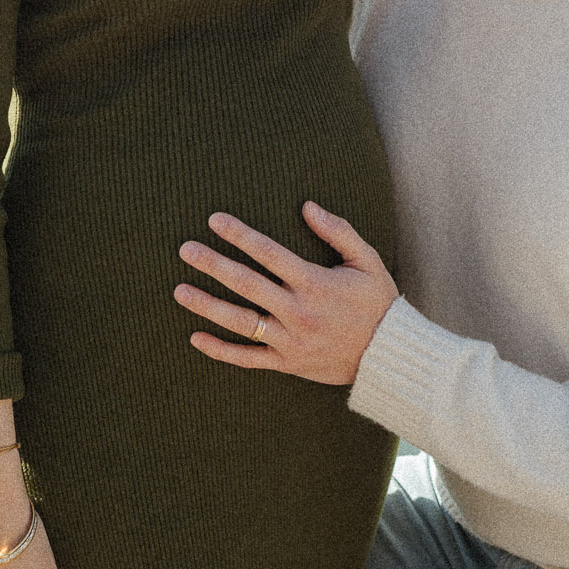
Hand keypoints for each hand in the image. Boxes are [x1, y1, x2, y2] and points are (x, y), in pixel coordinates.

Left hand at [174, 202, 397, 384]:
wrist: (388, 356)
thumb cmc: (377, 303)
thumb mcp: (367, 261)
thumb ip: (338, 231)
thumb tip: (308, 206)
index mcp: (315, 283)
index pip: (269, 254)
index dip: (240, 235)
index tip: (214, 220)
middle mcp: (298, 312)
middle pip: (247, 284)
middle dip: (213, 265)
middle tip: (185, 249)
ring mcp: (290, 340)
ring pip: (240, 322)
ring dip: (207, 305)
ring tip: (180, 290)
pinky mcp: (286, 363)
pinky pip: (247, 358)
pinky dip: (220, 350)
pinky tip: (195, 337)